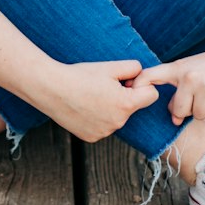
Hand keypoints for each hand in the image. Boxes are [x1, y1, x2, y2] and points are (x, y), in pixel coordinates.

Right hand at [36, 59, 159, 142]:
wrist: (52, 89)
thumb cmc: (81, 76)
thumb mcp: (110, 66)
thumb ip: (133, 67)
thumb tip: (141, 73)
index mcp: (126, 104)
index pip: (152, 95)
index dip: (142, 85)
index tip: (127, 80)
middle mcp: (118, 122)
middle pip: (132, 107)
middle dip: (124, 96)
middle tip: (104, 85)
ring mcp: (105, 132)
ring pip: (117, 117)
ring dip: (111, 107)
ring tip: (91, 95)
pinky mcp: (92, 137)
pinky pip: (104, 126)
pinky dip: (98, 117)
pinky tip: (84, 106)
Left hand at [130, 45, 204, 124]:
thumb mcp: (192, 71)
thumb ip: (179, 92)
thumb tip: (174, 119)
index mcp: (177, 68)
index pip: (149, 76)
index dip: (136, 86)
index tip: (128, 94)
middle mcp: (188, 76)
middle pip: (178, 111)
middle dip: (190, 111)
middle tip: (202, 97)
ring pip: (198, 115)